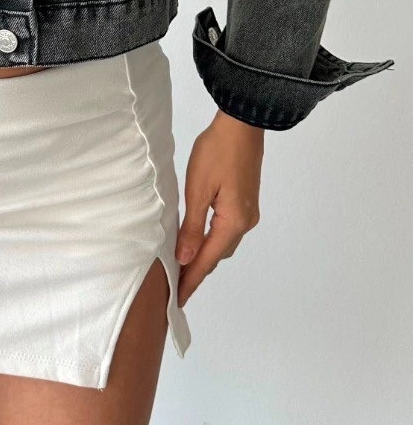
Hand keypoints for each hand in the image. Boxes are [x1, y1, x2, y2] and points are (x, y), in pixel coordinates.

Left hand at [176, 109, 263, 306]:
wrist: (242, 124)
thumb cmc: (217, 152)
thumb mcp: (198, 189)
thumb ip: (191, 226)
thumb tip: (184, 258)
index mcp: (232, 223)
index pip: (206, 260)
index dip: (191, 280)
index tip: (178, 300)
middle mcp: (245, 223)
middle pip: (217, 255)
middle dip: (196, 271)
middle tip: (175, 286)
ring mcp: (248, 213)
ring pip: (222, 243)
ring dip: (204, 255)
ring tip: (182, 267)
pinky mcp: (245, 202)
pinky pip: (226, 230)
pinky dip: (211, 240)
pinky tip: (197, 241)